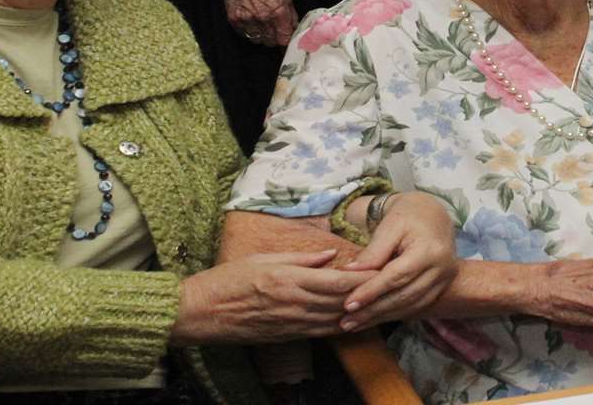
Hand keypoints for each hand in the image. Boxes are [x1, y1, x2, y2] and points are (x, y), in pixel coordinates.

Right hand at [169, 250, 377, 344]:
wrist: (201, 312)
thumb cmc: (228, 279)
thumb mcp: (264, 258)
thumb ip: (301, 258)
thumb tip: (331, 255)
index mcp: (289, 280)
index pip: (338, 281)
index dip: (364, 278)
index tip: (382, 271)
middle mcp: (294, 304)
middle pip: (342, 302)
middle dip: (368, 296)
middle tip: (391, 287)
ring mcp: (291, 324)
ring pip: (335, 320)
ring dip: (358, 314)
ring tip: (380, 305)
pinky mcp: (287, 336)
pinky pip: (320, 332)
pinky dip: (339, 326)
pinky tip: (352, 320)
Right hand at [224, 0, 296, 47]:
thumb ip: (291, 15)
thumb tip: (294, 30)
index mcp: (278, 11)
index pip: (284, 39)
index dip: (286, 41)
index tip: (285, 40)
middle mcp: (263, 18)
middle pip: (271, 42)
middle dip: (274, 38)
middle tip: (273, 29)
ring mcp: (247, 20)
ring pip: (258, 40)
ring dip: (262, 35)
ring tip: (261, 23)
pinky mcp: (235, 20)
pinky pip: (245, 35)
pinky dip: (250, 31)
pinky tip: (251, 21)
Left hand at [337, 194, 458, 330]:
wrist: (432, 214)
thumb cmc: (407, 216)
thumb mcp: (389, 226)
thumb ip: (372, 252)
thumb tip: (349, 273)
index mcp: (429, 250)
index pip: (396, 276)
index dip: (371, 292)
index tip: (347, 304)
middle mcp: (442, 268)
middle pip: (403, 296)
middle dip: (373, 311)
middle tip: (346, 322)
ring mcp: (444, 280)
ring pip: (409, 306)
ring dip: (381, 318)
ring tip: (354, 324)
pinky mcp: (441, 287)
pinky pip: (416, 307)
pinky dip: (393, 314)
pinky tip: (374, 319)